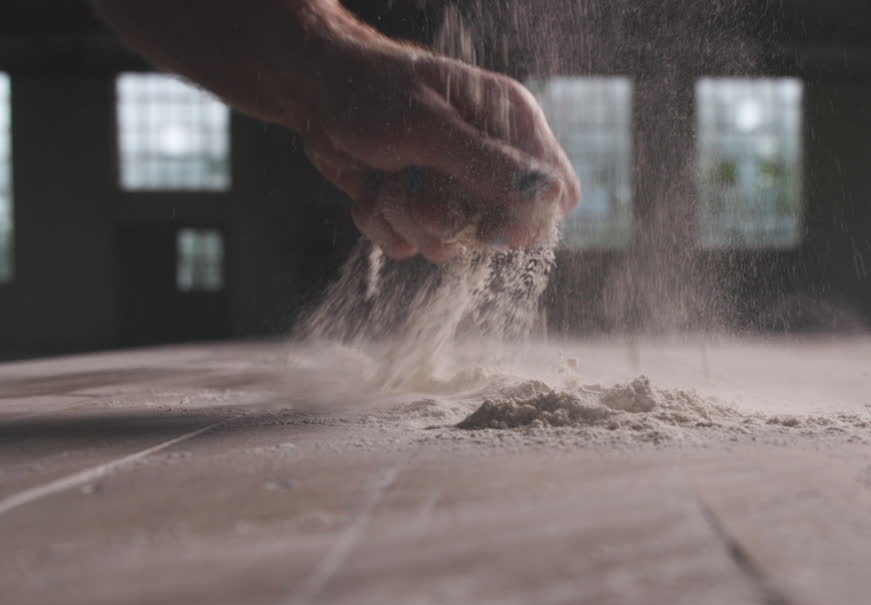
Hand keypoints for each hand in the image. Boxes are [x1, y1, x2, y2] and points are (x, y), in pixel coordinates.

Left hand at [302, 47, 580, 261]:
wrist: (313, 94)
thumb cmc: (374, 93)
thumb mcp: (431, 128)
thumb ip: (489, 166)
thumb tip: (546, 202)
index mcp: (512, 126)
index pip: (557, 192)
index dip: (531, 214)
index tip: (492, 218)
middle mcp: (491, 160)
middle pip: (506, 230)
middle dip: (455, 219)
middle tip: (418, 188)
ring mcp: (455, 188)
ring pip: (454, 243)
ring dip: (409, 220)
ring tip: (386, 181)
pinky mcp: (419, 209)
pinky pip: (413, 245)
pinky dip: (384, 224)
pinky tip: (370, 188)